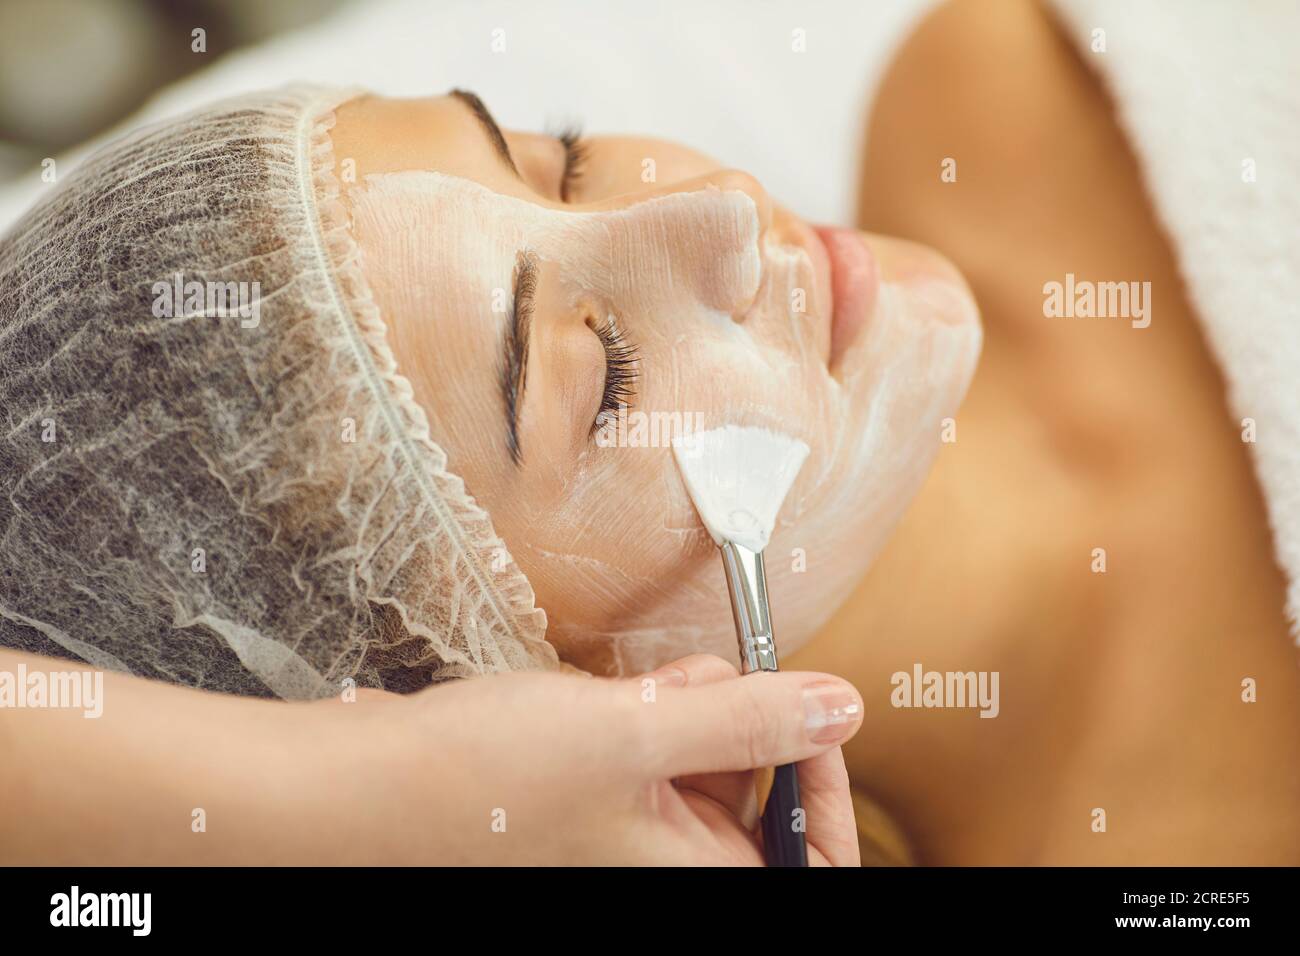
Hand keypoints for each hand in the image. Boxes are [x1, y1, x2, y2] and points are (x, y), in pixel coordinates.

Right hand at [328, 653, 863, 864]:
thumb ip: (746, 719)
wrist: (362, 786)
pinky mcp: (597, 791)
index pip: (811, 853)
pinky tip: (604, 698)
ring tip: (633, 698)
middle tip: (691, 688)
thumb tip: (842, 707)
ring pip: (705, 753)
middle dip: (738, 722)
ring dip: (686, 707)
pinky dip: (646, 706)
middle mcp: (665, 861)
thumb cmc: (482, 784)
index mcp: (689, 876)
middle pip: (759, 790)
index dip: (826, 782)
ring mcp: (629, 827)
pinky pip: (655, 741)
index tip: (813, 709)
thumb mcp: (634, 737)